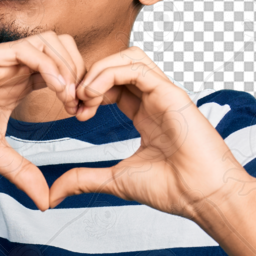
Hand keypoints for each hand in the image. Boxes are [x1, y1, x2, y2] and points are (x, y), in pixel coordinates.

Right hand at [0, 32, 91, 211]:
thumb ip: (21, 173)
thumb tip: (45, 202)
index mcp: (19, 85)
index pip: (64, 74)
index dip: (80, 91)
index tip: (84, 116)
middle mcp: (15, 68)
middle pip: (66, 50)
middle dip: (83, 74)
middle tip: (83, 105)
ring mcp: (4, 59)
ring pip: (52, 41)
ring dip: (69, 66)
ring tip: (70, 97)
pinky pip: (29, 49)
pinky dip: (49, 65)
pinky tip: (57, 89)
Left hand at [48, 46, 244, 217]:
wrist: (202, 197)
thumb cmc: (171, 189)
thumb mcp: (115, 181)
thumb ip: (84, 180)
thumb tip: (53, 195)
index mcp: (145, 116)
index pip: (112, 85)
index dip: (88, 92)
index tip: (74, 113)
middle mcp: (155, 100)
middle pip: (118, 65)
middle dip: (89, 77)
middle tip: (74, 102)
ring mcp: (165, 95)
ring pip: (128, 58)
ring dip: (99, 70)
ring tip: (84, 95)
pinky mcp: (172, 94)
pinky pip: (138, 67)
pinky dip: (111, 73)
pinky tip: (94, 93)